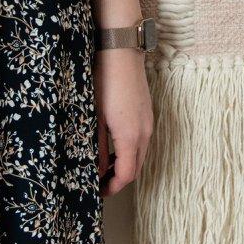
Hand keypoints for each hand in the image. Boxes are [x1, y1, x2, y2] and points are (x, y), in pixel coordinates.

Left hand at [93, 47, 153, 196]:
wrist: (121, 51)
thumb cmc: (104, 81)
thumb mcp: (94, 117)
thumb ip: (98, 147)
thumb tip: (96, 170)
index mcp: (131, 136)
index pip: (126, 175)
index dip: (112, 188)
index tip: (97, 192)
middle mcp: (145, 132)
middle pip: (136, 168)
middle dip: (119, 179)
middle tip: (98, 182)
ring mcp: (148, 121)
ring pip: (140, 154)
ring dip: (125, 164)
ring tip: (103, 165)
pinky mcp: (147, 112)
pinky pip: (142, 140)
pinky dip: (130, 151)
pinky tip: (113, 145)